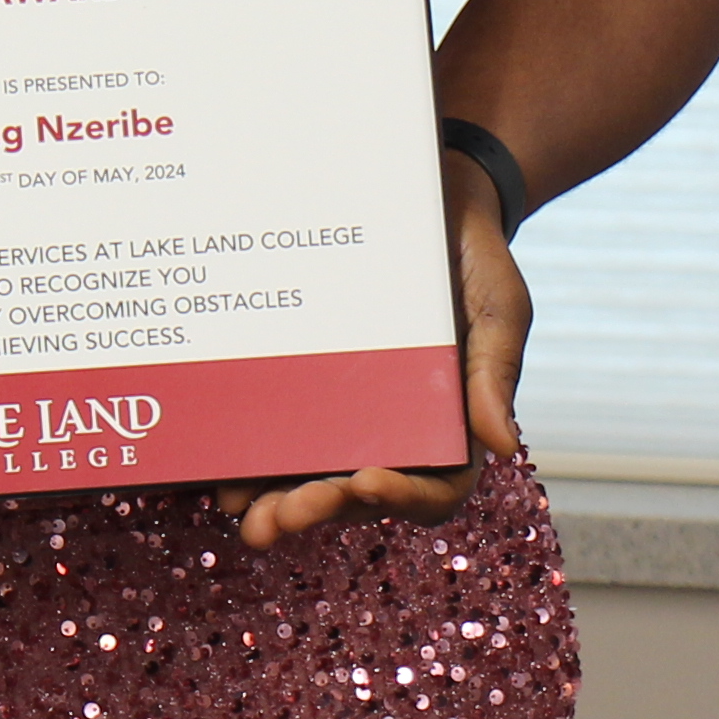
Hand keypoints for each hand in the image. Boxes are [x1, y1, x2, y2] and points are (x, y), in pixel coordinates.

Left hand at [214, 151, 532, 547]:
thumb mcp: (497, 305)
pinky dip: (247, 453)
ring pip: (310, 475)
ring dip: (273, 500)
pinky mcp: (305, 385)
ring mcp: (347, 414)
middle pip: (357, 496)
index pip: (435, 488)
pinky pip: (276, 428)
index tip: (366, 482)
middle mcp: (395, 431)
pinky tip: (215, 462)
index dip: (401, 498)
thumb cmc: (474, 257)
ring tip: (236, 508)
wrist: (426, 199)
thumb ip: (495, 372)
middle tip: (275, 518)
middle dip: (317, 510)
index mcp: (451, 428)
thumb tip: (503, 445)